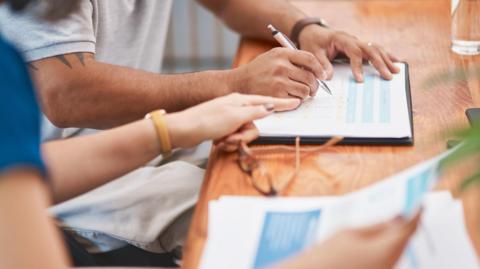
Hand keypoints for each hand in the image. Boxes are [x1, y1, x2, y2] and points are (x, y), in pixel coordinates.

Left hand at [165, 93, 299, 148]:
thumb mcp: (235, 116)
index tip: (296, 102)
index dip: (281, 104)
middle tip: (231, 138)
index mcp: (241, 101)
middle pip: (253, 125)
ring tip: (221, 140)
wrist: (183, 128)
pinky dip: (227, 142)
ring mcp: (228, 118)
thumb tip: (270, 106)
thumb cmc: (208, 120)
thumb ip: (255, 112)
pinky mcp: (221, 127)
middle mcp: (236, 108)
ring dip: (234, 140)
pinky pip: (233, 137)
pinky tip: (217, 142)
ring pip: (243, 133)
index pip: (266, 102)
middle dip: (244, 135)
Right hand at [231, 48, 325, 98]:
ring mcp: (278, 81)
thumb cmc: (258, 70)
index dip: (319, 68)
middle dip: (315, 85)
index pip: (309, 58)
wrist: (239, 82)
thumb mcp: (273, 57)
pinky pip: (296, 100)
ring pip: (306, 90)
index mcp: (282, 54)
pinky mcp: (276, 95)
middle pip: (310, 76)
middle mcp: (281, 66)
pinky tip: (292, 98)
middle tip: (313, 89)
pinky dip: (297, 101)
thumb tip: (316, 69)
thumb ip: (292, 59)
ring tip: (301, 94)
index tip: (323, 75)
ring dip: (306, 94)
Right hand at [275, 212, 420, 268]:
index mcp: (385, 250)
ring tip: (391, 222)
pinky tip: (378, 240)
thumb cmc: (327, 255)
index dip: (416, 213)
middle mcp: (390, 264)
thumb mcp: (349, 233)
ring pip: (397, 252)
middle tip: (406, 209)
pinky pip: (387, 260)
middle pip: (405, 243)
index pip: (409, 228)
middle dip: (406, 226)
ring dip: (396, 238)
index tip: (420, 202)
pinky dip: (386, 248)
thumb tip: (394, 219)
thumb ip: (375, 226)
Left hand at [298, 25, 399, 81]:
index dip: (357, 66)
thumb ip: (322, 64)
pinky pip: (375, 49)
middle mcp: (353, 39)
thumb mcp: (313, 53)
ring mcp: (358, 41)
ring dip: (386, 59)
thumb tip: (328, 77)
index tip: (360, 80)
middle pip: (370, 49)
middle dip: (380, 63)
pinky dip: (385, 55)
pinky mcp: (359, 45)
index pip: (354, 52)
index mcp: (341, 39)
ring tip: (396, 71)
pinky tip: (395, 61)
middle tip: (388, 76)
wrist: (313, 32)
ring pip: (375, 48)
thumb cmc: (313, 43)